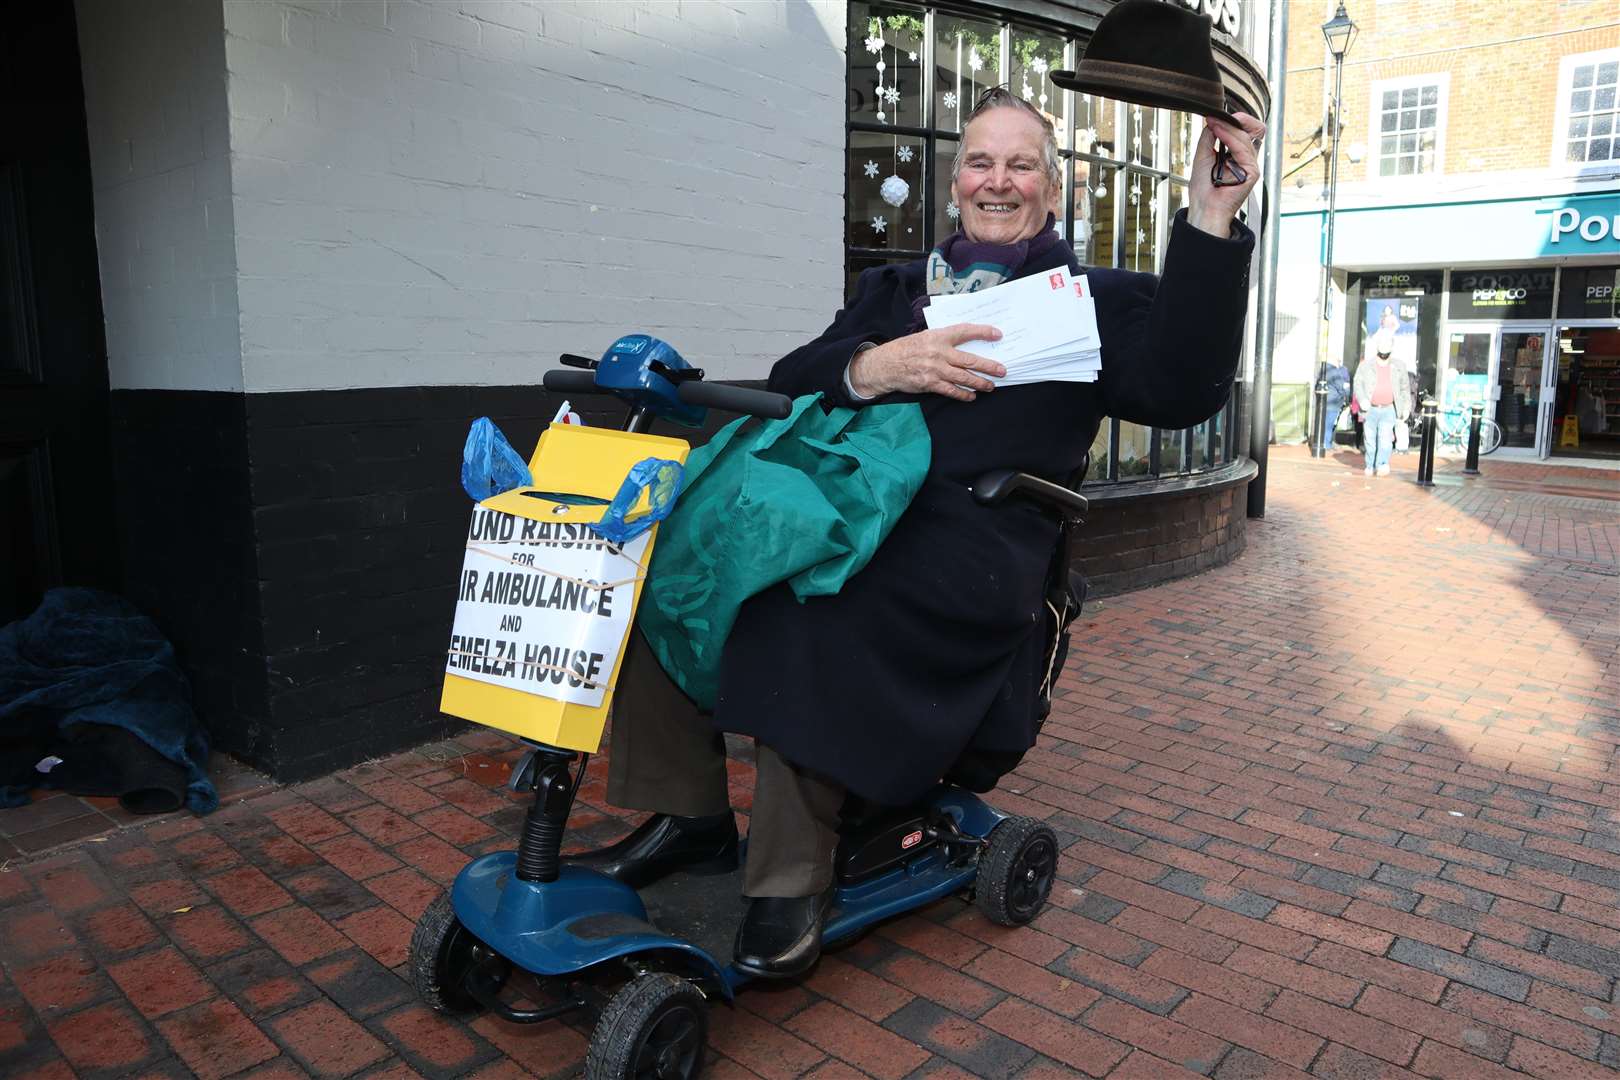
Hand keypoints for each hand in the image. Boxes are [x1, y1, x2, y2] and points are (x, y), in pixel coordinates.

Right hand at [850, 324, 1006, 401]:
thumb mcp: (924, 337)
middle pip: (969, 360)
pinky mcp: (930, 383)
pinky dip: (963, 395)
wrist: (885, 365)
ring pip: (963, 377)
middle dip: (988, 366)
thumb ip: (944, 340)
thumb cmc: (906, 349)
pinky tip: (972, 396)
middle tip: (1002, 370)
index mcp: (938, 336)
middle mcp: (938, 352)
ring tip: (990, 386)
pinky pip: (951, 391)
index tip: (997, 334)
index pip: (965, 331)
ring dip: (979, 383)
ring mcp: (935, 369)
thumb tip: (966, 344)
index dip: (982, 332)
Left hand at [1187, 112, 1265, 236]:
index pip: (1246, 131)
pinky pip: (1243, 149)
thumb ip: (1209, 137)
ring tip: (1213, 124)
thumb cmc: (1204, 190)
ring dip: (1227, 128)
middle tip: (1216, 117)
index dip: (1237, 121)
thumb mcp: (1202, 156)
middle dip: (1234, 120)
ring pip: (1245, 137)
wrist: (1204, 207)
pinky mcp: (1252, 172)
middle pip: (1250, 130)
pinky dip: (1230, 138)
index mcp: (1237, 155)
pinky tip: (1219, 133)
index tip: (1217, 117)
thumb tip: (1213, 120)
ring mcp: (1250, 165)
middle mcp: (1246, 159)